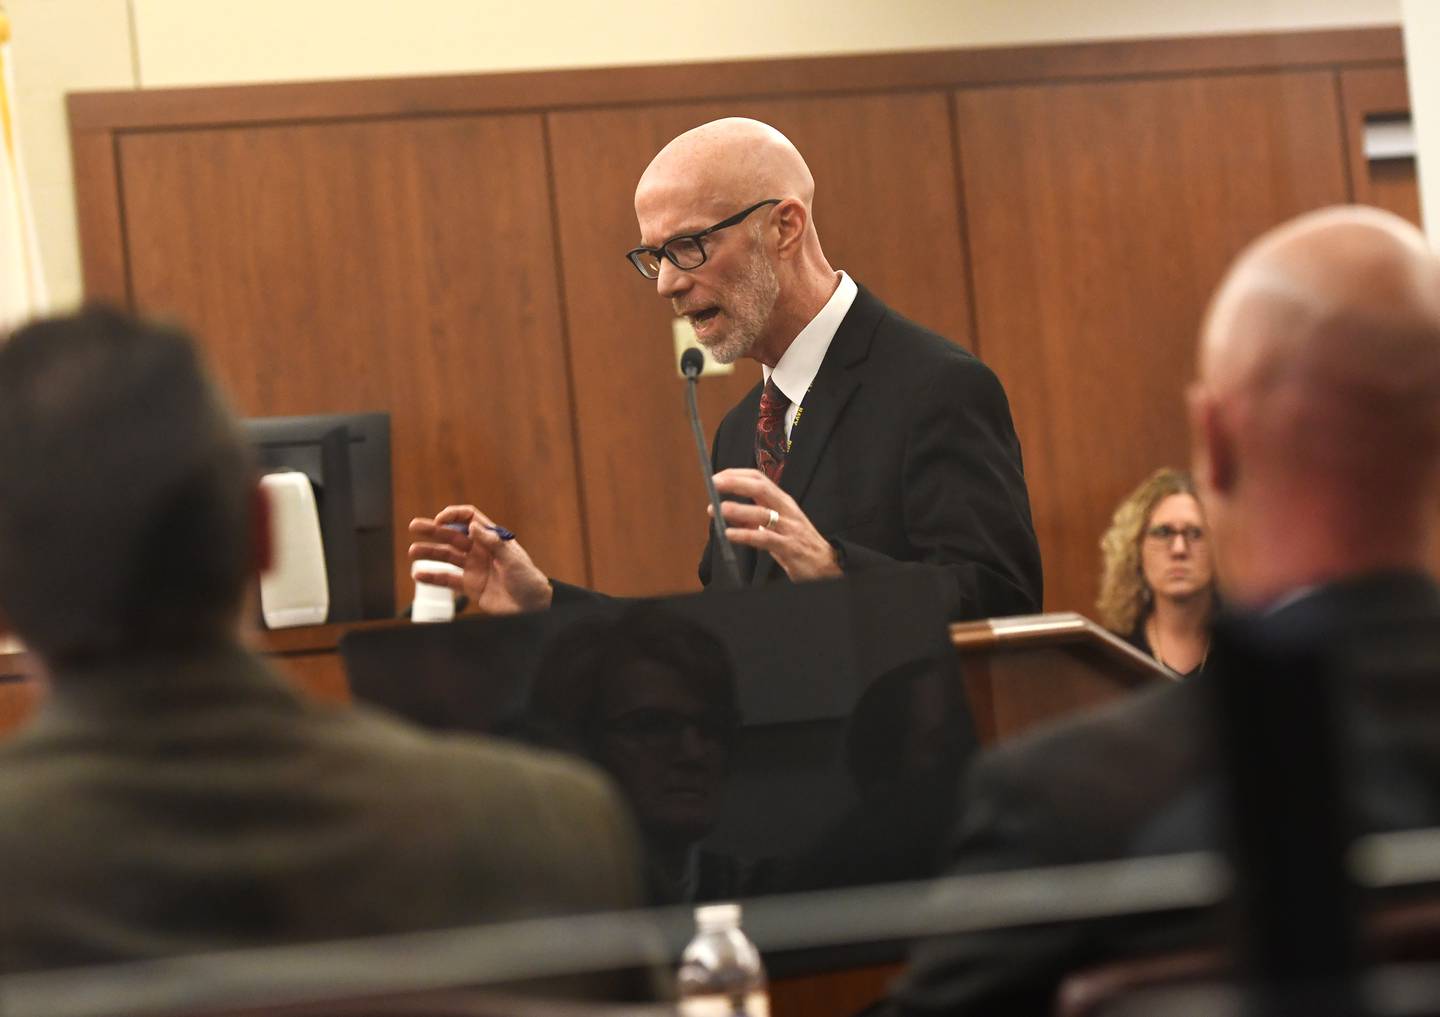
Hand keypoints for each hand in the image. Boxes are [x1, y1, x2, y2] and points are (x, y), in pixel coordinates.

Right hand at [407, 505, 552, 614]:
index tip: (440, 520)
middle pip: (453, 535)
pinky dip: (433, 577)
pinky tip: (419, 574)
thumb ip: (492, 542)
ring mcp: (474, 568)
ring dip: (429, 552)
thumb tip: (472, 526)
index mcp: (492, 539)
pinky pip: (448, 580)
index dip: (454, 516)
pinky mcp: (470, 586)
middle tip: (414, 526)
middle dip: (434, 530)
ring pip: (447, 556)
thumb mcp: (512, 559)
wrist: (532, 607)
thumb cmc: (528, 579)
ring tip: (412, 551)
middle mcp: (480, 551)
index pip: (470, 519)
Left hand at [710, 469, 841, 581]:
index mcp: (783, 501)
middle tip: (713, 484)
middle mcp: (786, 510)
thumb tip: (728, 513)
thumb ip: (754, 518)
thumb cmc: (798, 542)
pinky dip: (745, 535)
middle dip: (736, 483)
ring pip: (762, 513)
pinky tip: (729, 534)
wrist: (825, 563)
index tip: (716, 477)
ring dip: (737, 509)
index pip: (759, 479)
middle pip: (760, 488)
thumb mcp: (777, 524)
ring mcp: (789, 528)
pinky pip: (765, 539)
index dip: (736, 475)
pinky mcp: (789, 547)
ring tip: (717, 509)